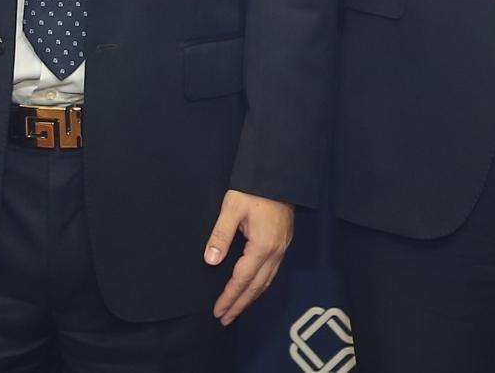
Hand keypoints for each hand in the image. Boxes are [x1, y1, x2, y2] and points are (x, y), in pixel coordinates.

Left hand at [204, 190, 293, 324]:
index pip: (242, 279)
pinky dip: (260, 286)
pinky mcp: (283, 244)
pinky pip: (271, 273)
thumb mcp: (232, 208)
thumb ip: (220, 235)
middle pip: (256, 287)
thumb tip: (211, 261)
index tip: (218, 311)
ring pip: (266, 282)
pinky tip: (252, 289)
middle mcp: (275, 252)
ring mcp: (282, 249)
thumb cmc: (254, 188)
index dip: (229, 297)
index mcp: (262, 246)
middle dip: (240, 304)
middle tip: (225, 319)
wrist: (279, 174)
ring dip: (250, 298)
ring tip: (236, 309)